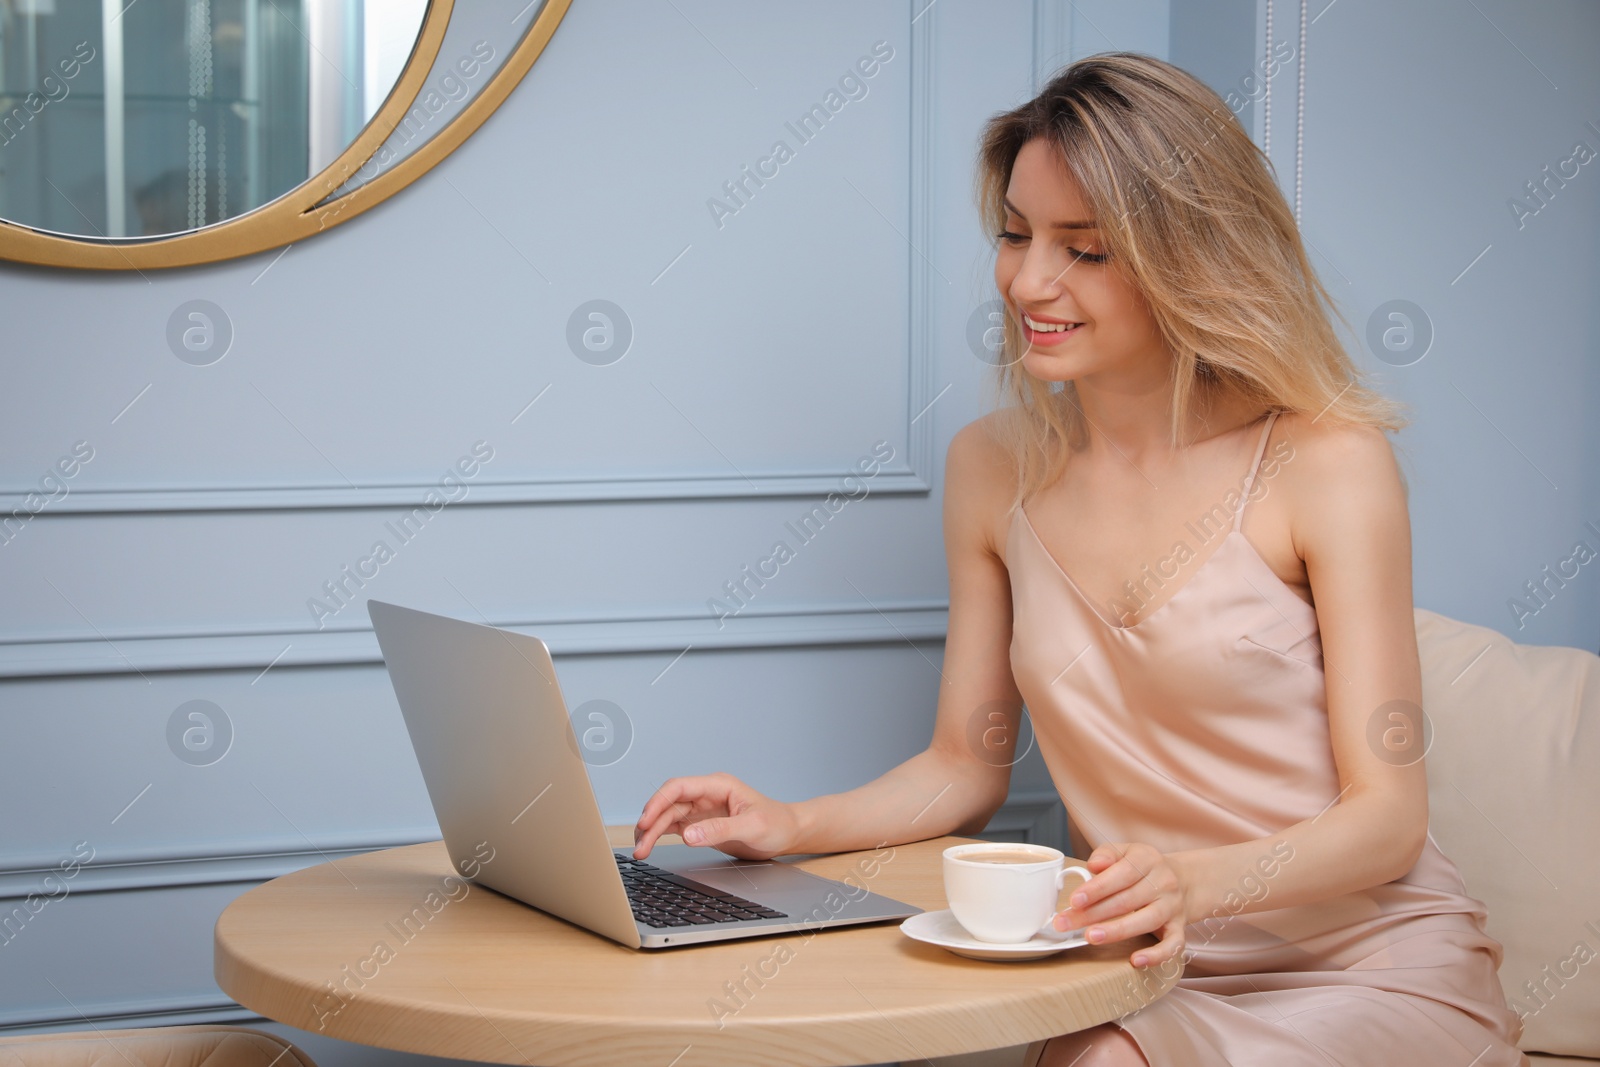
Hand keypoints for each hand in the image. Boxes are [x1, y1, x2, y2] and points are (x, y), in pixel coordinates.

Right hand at [632, 771, 800, 860]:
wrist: (788, 833)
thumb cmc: (776, 823)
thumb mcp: (752, 827)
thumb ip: (720, 830)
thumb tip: (689, 836)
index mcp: (718, 785)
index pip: (679, 787)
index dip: (658, 802)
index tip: (646, 821)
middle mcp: (706, 795)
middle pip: (669, 804)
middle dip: (651, 823)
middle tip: (640, 845)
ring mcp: (701, 809)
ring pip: (667, 816)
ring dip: (651, 831)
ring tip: (640, 851)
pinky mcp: (700, 824)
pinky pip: (673, 827)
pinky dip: (659, 836)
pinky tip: (649, 846)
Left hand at [1051, 841, 1188, 969]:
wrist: (1183, 880)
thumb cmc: (1143, 867)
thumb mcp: (1125, 852)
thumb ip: (1107, 855)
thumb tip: (1094, 865)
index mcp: (1148, 859)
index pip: (1122, 874)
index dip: (1097, 888)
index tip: (1074, 901)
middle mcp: (1164, 883)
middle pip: (1127, 900)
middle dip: (1093, 913)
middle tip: (1066, 923)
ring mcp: (1173, 906)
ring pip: (1146, 921)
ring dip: (1117, 931)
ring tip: (1091, 937)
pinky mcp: (1179, 927)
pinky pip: (1173, 944)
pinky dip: (1156, 955)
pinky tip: (1136, 960)